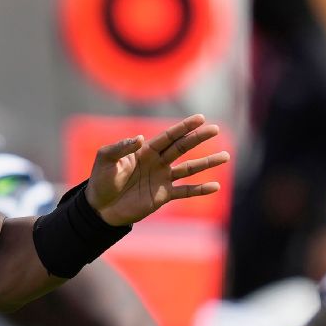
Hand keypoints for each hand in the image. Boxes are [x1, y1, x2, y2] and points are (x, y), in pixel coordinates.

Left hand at [84, 114, 228, 225]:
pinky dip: (200, 189)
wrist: (100, 207)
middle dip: (198, 138)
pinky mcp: (162, 196)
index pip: (168, 136)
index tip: (200, 118)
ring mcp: (161, 179)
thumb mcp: (105, 159)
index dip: (183, 127)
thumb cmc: (101, 180)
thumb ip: (121, 147)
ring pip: (189, 168)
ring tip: (225, 156)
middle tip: (215, 129)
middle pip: (181, 148)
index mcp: (144, 151)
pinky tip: (215, 186)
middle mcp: (156, 162)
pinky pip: (185, 191)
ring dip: (206, 162)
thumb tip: (141, 138)